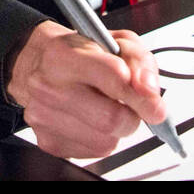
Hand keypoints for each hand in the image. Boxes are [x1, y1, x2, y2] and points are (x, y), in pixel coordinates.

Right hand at [6, 21, 167, 158]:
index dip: (140, 92)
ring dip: (117, 129)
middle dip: (132, 116)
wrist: (41, 64)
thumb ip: (139, 62)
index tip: (152, 100)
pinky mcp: (48, 141)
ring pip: (106, 141)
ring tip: (107, 107)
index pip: (114, 78)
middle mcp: (48, 86)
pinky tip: (92, 119)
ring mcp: (44, 116)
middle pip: (111, 119)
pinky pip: (95, 152)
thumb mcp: (115, 41)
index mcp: (64, 54)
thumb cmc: (81, 52)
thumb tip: (149, 92)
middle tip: (131, 106)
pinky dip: (103, 139)